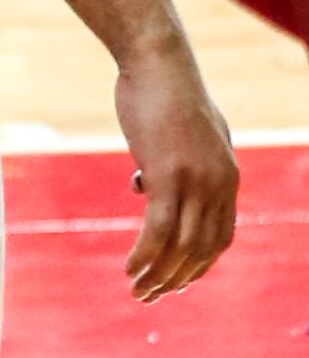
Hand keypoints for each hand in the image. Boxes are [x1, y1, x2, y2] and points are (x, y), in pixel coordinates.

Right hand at [113, 31, 237, 299]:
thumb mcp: (181, 134)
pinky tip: (130, 268)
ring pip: (181, 246)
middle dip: (176, 279)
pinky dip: (145, 255)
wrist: (157, 61)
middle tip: (150, 296)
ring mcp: (195, 180)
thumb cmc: (163, 92)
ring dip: (159, 275)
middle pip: (202, 250)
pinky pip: (158, 229)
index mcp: (228, 176)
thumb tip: (144, 186)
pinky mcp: (167, 174)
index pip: (220, 237)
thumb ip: (176, 163)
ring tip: (137, 290)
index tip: (174, 280)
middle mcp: (219, 184)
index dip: (198, 265)